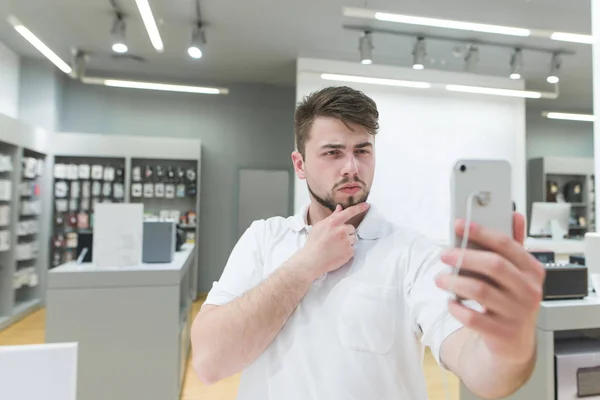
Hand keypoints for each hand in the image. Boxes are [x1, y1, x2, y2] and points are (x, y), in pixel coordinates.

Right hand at [299, 202, 368, 280]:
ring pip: (353, 239)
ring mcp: (347, 242)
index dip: (359, 207)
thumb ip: (332, 217)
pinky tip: (338, 253)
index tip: (366, 205)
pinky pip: (353, 249)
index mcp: (333, 223)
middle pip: (352, 228)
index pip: (349, 212)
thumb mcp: (319, 226)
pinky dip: (348, 251)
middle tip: (335, 239)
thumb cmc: (314, 243)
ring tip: (336, 247)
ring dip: (348, 242)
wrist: (312, 261)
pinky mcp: (350, 252)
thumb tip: (339, 208)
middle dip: (346, 233)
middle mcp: (342, 231)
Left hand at [435, 212, 545, 363]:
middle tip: (444, 254)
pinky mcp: (502, 333)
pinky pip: (472, 318)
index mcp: (533, 271)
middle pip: (494, 265)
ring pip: (480, 291)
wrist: (514, 343)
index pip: (506, 244)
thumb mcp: (517, 273)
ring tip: (440, 279)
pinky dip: (456, 308)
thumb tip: (514, 215)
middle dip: (464, 256)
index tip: (458, 225)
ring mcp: (517, 313)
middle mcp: (529, 291)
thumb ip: (514, 246)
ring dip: (454, 281)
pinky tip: (450, 302)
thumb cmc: (511, 300)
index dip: (481, 232)